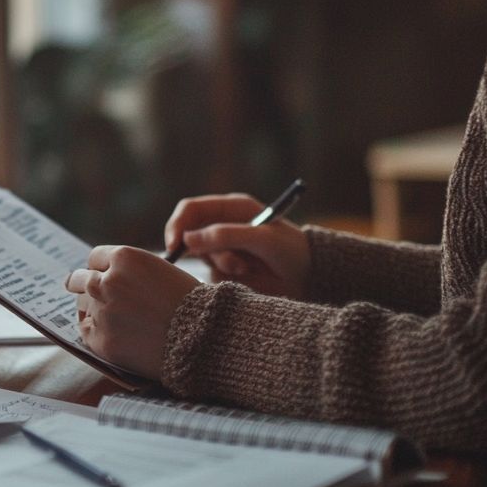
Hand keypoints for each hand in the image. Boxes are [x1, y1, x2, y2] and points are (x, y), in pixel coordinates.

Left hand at [64, 245, 198, 378]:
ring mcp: (102, 311)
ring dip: (93, 309)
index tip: (101, 276)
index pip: (95, 258)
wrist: (204, 338)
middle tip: (89, 293)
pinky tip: (116, 334)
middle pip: (80, 279)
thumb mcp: (161, 271)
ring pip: (83, 305)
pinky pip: (86, 331)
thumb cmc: (190, 304)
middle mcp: (107, 281)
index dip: (101, 268)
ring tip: (116, 319)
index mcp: (124, 257)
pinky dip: (96, 333)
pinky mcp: (100, 339)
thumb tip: (106, 275)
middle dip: (84, 285)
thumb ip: (131, 271)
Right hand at [165, 193, 310, 299]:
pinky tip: (247, 275)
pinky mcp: (226, 269)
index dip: (178, 224)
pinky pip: (211, 274)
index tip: (175, 246)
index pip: (190, 209)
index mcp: (231, 208)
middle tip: (198, 260)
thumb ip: (225, 235)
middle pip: (188, 232)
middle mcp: (223, 225)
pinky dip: (224, 276)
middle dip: (197, 248)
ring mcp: (224, 248)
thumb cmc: (292, 250)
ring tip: (244, 268)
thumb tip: (188, 239)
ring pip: (200, 256)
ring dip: (219, 263)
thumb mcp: (262, 239)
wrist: (312, 279)